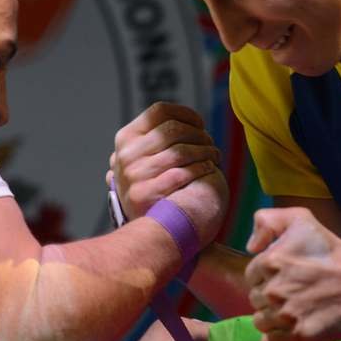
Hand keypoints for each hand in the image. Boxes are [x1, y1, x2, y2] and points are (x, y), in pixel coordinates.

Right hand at [109, 102, 223, 219]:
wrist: (142, 228)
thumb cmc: (150, 186)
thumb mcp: (142, 157)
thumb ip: (157, 138)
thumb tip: (187, 119)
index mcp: (125, 138)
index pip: (159, 111)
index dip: (186, 114)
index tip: (201, 125)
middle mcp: (126, 154)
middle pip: (173, 129)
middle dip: (199, 135)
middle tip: (211, 144)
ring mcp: (133, 175)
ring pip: (181, 151)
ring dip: (205, 152)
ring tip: (214, 157)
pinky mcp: (145, 195)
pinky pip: (182, 174)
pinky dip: (201, 168)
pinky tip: (209, 169)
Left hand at [244, 208, 340, 340]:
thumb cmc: (332, 250)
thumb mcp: (300, 219)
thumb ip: (267, 221)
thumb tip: (250, 247)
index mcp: (270, 261)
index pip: (252, 276)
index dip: (267, 277)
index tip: (286, 277)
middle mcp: (274, 290)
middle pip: (255, 300)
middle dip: (271, 297)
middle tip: (295, 293)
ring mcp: (286, 316)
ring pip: (261, 322)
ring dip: (274, 318)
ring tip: (296, 310)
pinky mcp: (298, 337)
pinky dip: (278, 339)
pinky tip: (292, 328)